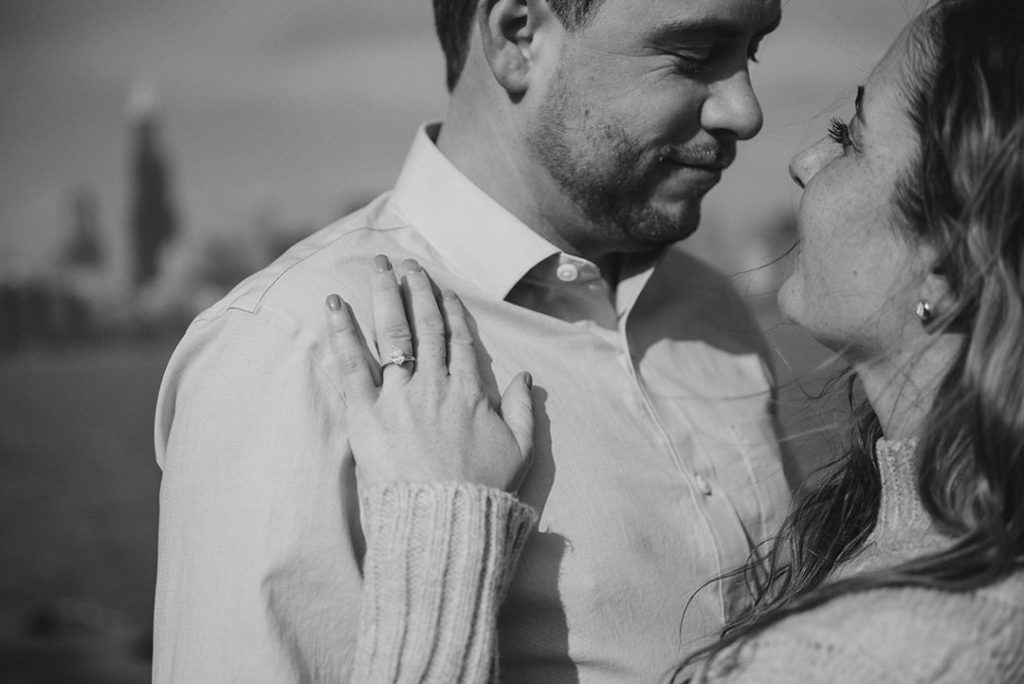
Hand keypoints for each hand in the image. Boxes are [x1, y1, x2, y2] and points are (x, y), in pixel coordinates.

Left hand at [325, 256, 534, 491]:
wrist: (444, 522)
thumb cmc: (483, 491)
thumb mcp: (519, 450)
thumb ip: (523, 409)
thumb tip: (525, 376)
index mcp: (470, 391)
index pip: (459, 338)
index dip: (450, 310)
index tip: (441, 289)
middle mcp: (434, 384)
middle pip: (424, 326)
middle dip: (415, 290)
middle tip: (405, 264)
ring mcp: (399, 397)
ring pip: (392, 334)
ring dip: (384, 296)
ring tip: (377, 268)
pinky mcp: (366, 415)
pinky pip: (352, 364)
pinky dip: (342, 331)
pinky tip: (334, 304)